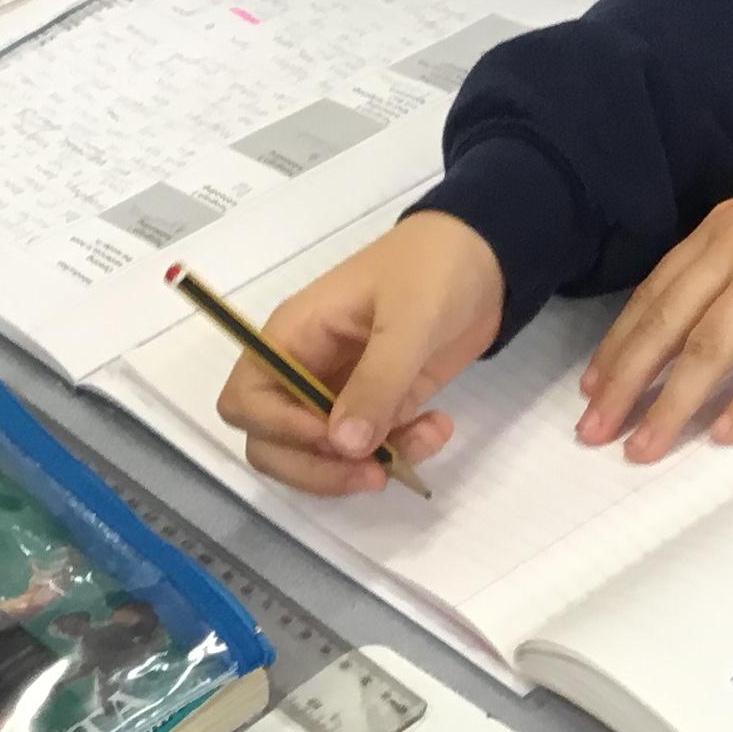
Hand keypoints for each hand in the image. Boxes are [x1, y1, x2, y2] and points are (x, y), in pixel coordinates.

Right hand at [218, 213, 505, 495]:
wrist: (486, 258)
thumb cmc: (433, 269)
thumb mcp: (409, 318)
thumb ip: (377, 381)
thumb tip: (343, 446)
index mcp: (294, 337)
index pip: (246, 400)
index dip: (279, 430)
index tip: (335, 438)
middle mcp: (306, 370)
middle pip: (271, 443)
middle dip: (317, 468)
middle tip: (372, 473)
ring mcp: (341, 392)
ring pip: (320, 456)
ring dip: (363, 466)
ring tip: (422, 441)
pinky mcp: (380, 406)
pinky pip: (370, 449)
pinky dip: (400, 452)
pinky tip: (438, 428)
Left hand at [579, 108, 732, 462]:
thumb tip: (724, 308)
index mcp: (725, 226)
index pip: (656, 292)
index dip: (619, 342)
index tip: (591, 386)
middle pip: (666, 322)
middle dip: (624, 381)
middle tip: (592, 431)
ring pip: (708, 345)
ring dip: (670, 402)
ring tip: (643, 448)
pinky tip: (726, 433)